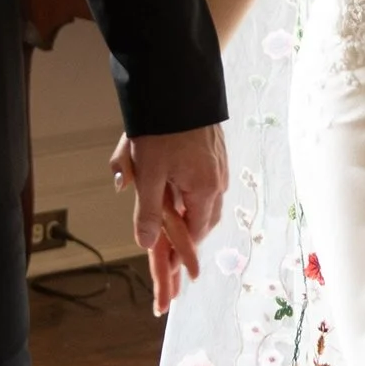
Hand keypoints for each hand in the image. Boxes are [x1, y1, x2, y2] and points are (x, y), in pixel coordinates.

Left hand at [111, 125, 227, 316]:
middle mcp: (217, 182)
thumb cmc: (161, 127)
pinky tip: (176, 193)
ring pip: (201, 203)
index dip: (180, 260)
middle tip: (170, 268)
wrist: (178, 82)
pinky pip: (201, 184)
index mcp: (204, 190)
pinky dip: (188, 196)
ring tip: (171, 234)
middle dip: (185, 243)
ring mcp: (218, 167)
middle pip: (201, 223)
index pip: (193, 236)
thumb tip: (147, 244)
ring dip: (187, 218)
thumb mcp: (149, 172)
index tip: (171, 284)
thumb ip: (149, 211)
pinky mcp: (213, 153)